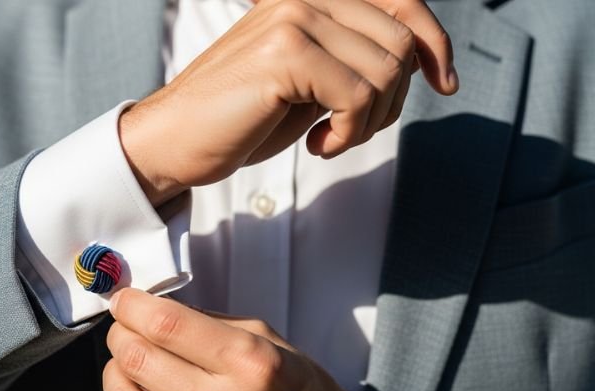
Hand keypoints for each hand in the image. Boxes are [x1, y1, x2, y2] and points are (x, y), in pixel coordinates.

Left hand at [103, 289, 372, 390]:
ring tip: (127, 363)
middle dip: (120, 334)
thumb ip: (208, 323)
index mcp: (250, 363)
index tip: (124, 301)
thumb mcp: (268, 340)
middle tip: (124, 327)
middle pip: (137, 359)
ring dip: (115, 374)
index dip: (132, 307)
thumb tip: (152, 309)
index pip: (166, 325)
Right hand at [120, 0, 457, 205]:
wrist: (175, 139)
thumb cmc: (240, 117)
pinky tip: (319, 145)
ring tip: (330, 137)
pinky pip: (359, 96)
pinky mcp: (284, 52)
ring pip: (387, 69)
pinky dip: (350, 133)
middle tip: (352, 129)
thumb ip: (353, 57)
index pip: (401, 2)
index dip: (435, 41)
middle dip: (392, 100)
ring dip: (369, 121)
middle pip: (401, 41)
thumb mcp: (310, 80)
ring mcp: (293, 18)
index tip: (444, 82)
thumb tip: (421, 59)